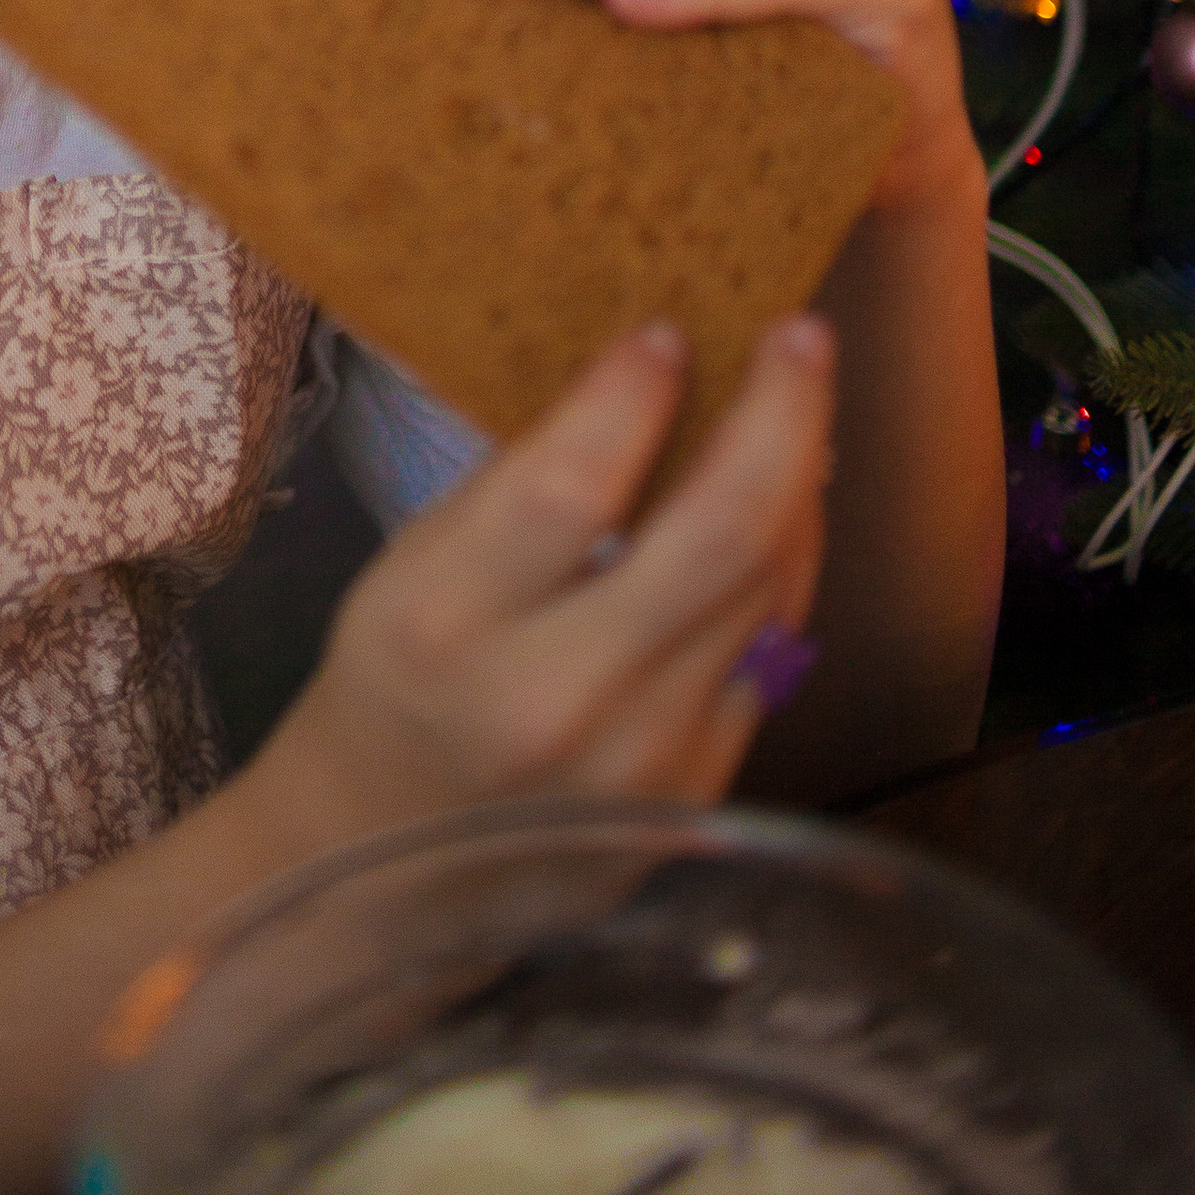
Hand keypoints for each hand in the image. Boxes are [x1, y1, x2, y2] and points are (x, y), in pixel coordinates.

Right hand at [250, 320, 832, 845]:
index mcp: (449, 627)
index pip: (570, 491)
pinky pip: (770, 651)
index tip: (667, 329)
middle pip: (715, 540)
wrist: (393, 865)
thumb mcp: (418, 564)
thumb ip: (528, 484)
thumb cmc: (398, 679)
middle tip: (801, 334)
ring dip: (798, 483)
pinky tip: (780, 506)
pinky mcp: (702, 796)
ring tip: (798, 401)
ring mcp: (646, 763)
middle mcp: (557, 701)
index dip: (632, 398)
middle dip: (780, 419)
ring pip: (766, 591)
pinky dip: (783, 564)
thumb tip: (652, 373)